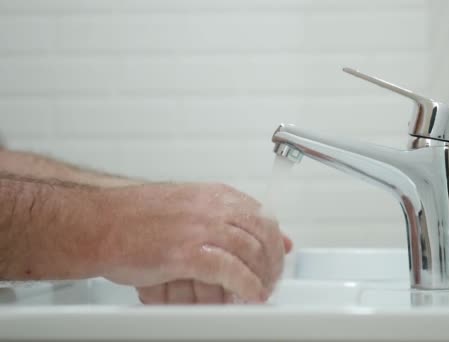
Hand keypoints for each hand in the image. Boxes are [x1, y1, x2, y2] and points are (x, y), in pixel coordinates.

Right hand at [99, 183, 290, 303]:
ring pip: (250, 252)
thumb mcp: (189, 206)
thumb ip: (224, 217)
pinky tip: (250, 294)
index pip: (262, 214)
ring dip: (262, 276)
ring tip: (262, 291)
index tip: (279, 255)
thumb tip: (256, 231)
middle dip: (272, 261)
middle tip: (272, 278)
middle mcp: (211, 208)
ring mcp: (200, 229)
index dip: (275, 239)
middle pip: (262, 233)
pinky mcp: (187, 253)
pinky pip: (230, 271)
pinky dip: (246, 285)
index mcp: (214, 195)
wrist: (99, 223)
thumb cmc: (136, 217)